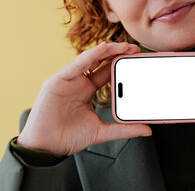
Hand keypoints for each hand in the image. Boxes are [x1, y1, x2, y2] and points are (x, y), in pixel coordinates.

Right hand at [17, 42, 151, 155]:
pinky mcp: (57, 80)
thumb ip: (124, 129)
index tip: (137, 59)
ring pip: (90, 59)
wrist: (46, 147)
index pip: (107, 72)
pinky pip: (76, 64)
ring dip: (108, 50)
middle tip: (135, 48)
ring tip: (124, 46)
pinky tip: (103, 48)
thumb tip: (148, 131)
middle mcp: (78, 82)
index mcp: (87, 90)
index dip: (121, 63)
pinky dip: (90, 55)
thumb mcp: (102, 131)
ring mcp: (68, 79)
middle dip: (117, 53)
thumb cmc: (68, 137)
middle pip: (100, 62)